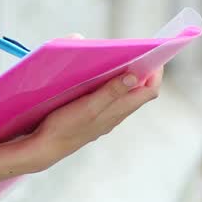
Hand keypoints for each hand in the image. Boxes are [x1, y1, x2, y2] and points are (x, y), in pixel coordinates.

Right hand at [22, 68, 162, 172]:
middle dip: (144, 72)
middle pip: (140, 92)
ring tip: (120, 62)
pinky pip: (113, 100)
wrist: (46, 147)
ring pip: (126, 96)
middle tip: (137, 53)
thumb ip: (111, 92)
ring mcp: (107, 118)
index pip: (150, 91)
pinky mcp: (95, 118)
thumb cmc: (65, 126)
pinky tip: (101, 79)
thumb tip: (135, 77)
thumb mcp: (88, 106)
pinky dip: (114, 87)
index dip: (155, 73)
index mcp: (119, 110)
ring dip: (128, 79)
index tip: (153, 55)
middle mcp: (117, 115)